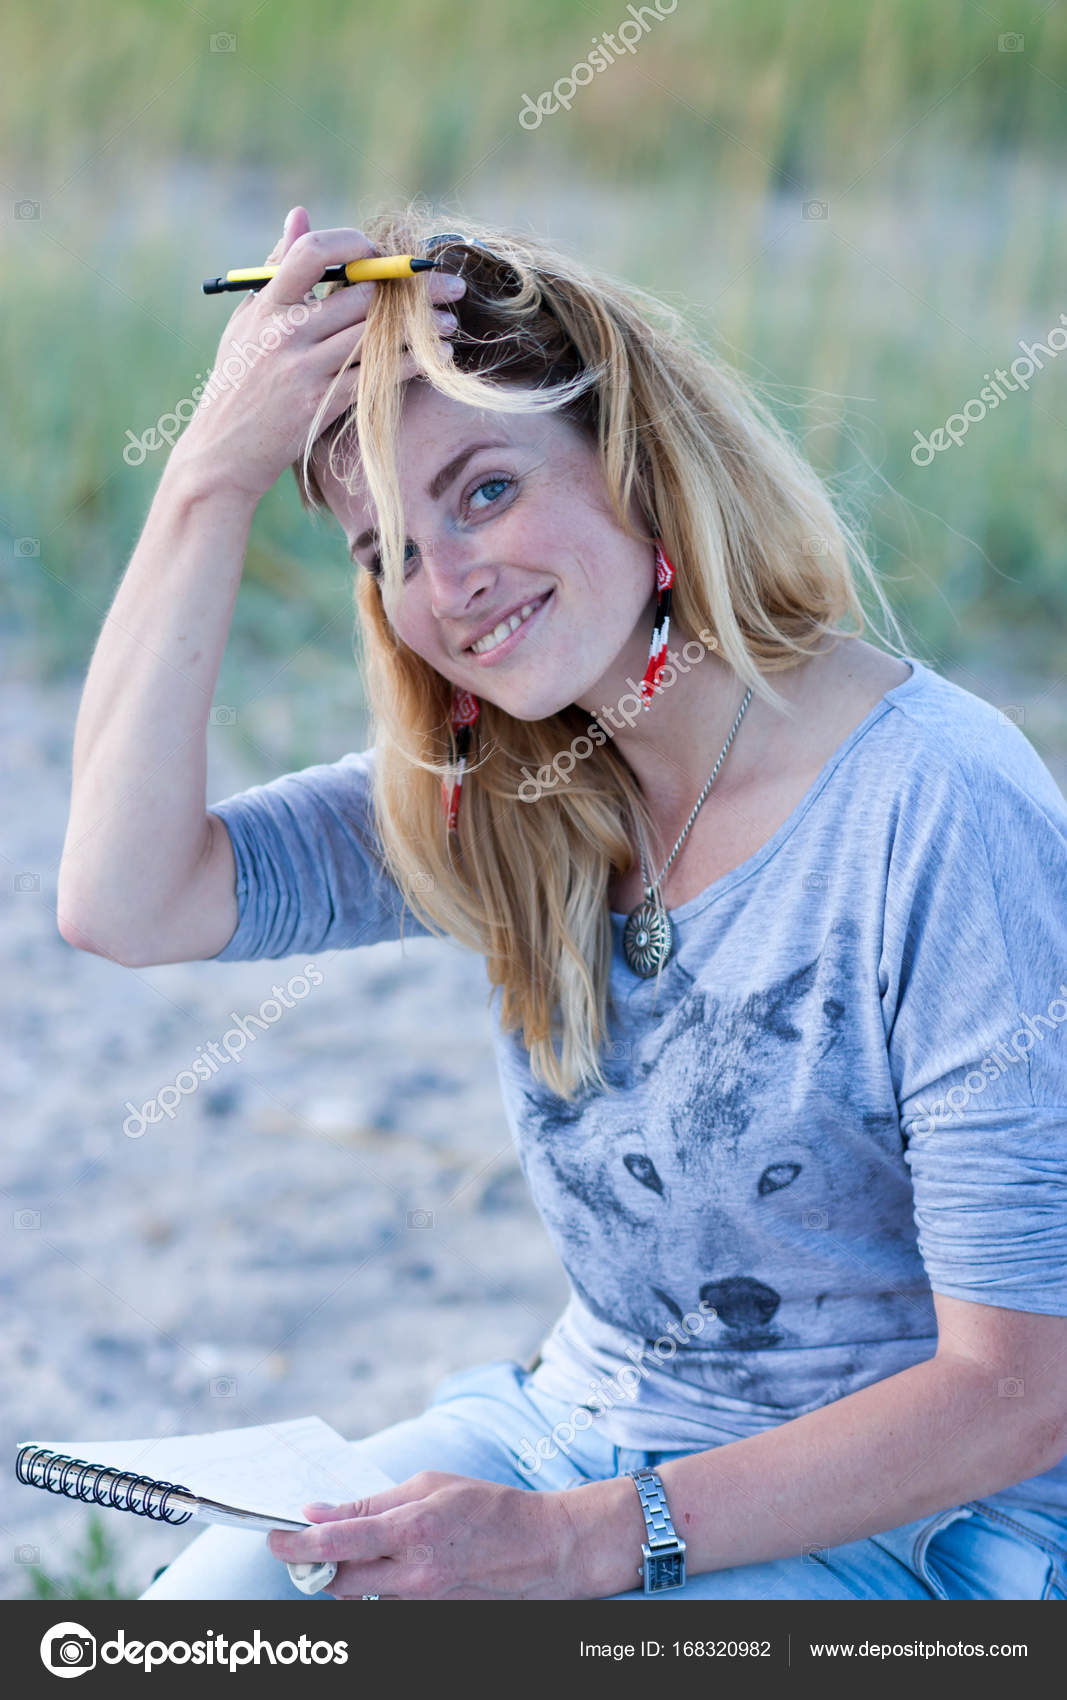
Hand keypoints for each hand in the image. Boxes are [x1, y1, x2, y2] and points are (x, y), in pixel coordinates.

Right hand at [172, 205, 465, 504]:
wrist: (223, 450)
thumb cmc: (238, 381)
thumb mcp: (248, 320)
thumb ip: (278, 269)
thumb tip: (301, 215)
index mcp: (268, 305)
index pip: (312, 254)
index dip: (352, 245)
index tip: (378, 252)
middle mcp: (286, 332)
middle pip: (359, 296)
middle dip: (404, 289)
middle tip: (439, 287)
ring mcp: (305, 368)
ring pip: (376, 335)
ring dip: (419, 327)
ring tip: (448, 321)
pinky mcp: (323, 403)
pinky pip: (379, 375)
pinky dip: (413, 363)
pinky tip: (435, 357)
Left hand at [266, 1470, 586, 1598]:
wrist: (540, 1550)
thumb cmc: (488, 1507)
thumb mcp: (430, 1485)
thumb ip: (373, 1503)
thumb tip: (322, 1512)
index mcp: (411, 1531)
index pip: (335, 1544)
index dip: (296, 1542)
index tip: (273, 1534)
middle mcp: (412, 1575)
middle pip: (334, 1580)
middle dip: (311, 1563)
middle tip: (302, 1541)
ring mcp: (419, 1602)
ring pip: (355, 1594)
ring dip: (342, 1571)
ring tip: (350, 1545)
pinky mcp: (427, 1615)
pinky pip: (382, 1601)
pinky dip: (373, 1582)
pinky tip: (387, 1560)